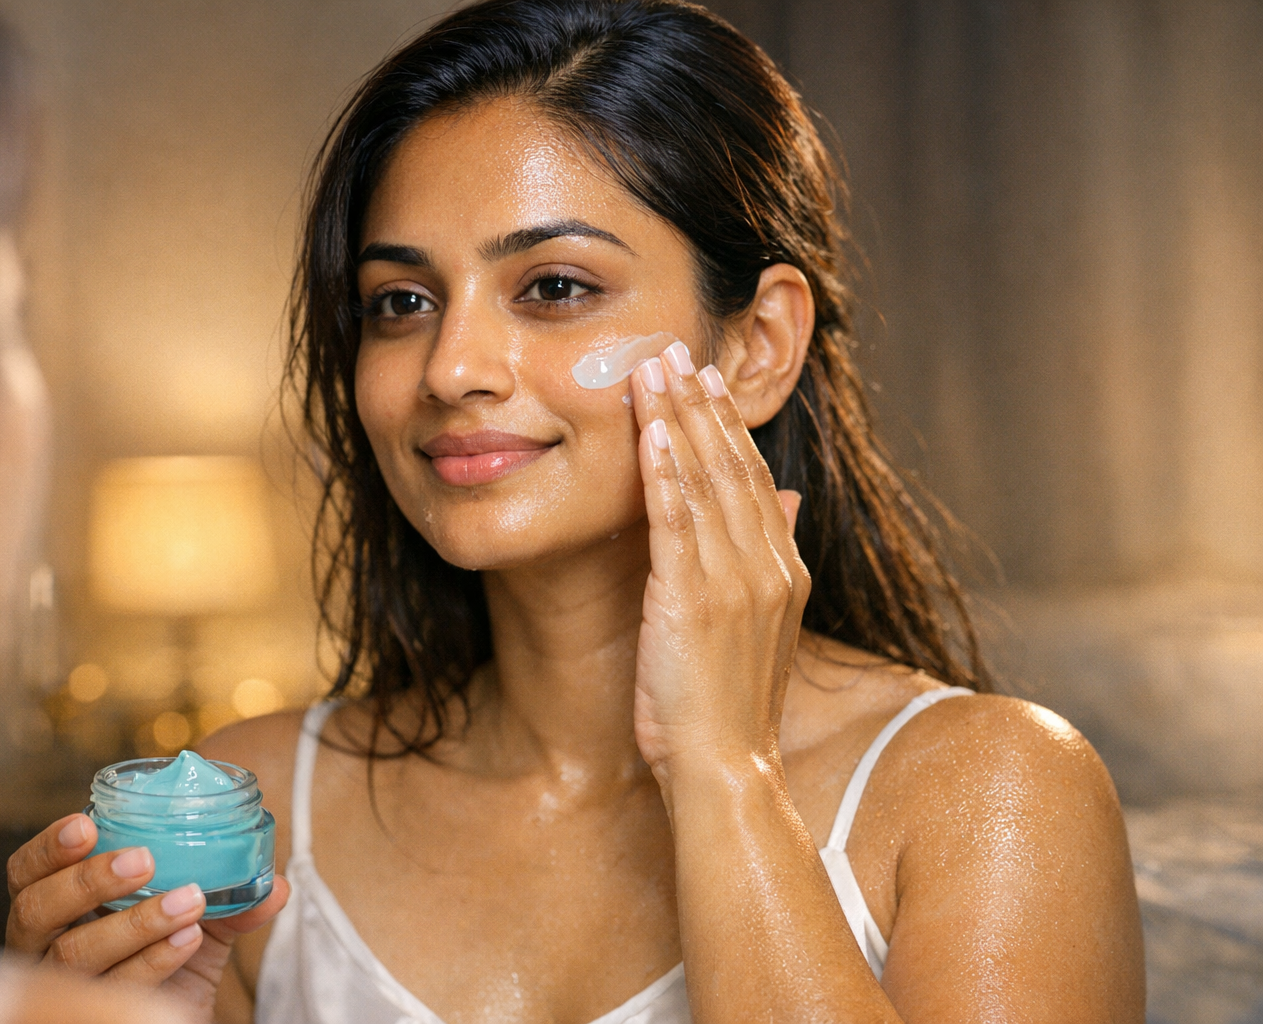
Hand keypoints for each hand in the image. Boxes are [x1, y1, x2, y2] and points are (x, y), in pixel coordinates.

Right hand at [5, 812, 289, 1017]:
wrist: (167, 1023)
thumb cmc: (170, 963)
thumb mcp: (196, 924)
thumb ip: (229, 900)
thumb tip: (277, 884)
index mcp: (56, 911)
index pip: (26, 874)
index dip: (48, 848)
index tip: (87, 823)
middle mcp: (43, 949)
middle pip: (34, 911)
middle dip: (87, 881)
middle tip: (142, 860)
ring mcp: (62, 990)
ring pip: (74, 956)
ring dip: (135, 922)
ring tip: (188, 900)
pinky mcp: (86, 1017)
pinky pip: (110, 994)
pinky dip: (153, 961)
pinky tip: (187, 940)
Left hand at [627, 339, 809, 778]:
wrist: (725, 768)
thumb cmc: (727, 708)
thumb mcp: (758, 628)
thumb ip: (769, 560)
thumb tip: (784, 499)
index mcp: (784, 571)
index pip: (752, 478)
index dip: (727, 424)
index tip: (705, 379)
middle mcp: (769, 566)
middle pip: (732, 464)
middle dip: (701, 403)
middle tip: (675, 350)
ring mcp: (736, 581)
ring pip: (704, 480)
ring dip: (676, 418)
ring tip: (654, 369)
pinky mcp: (695, 598)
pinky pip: (676, 519)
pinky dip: (663, 469)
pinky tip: (646, 430)